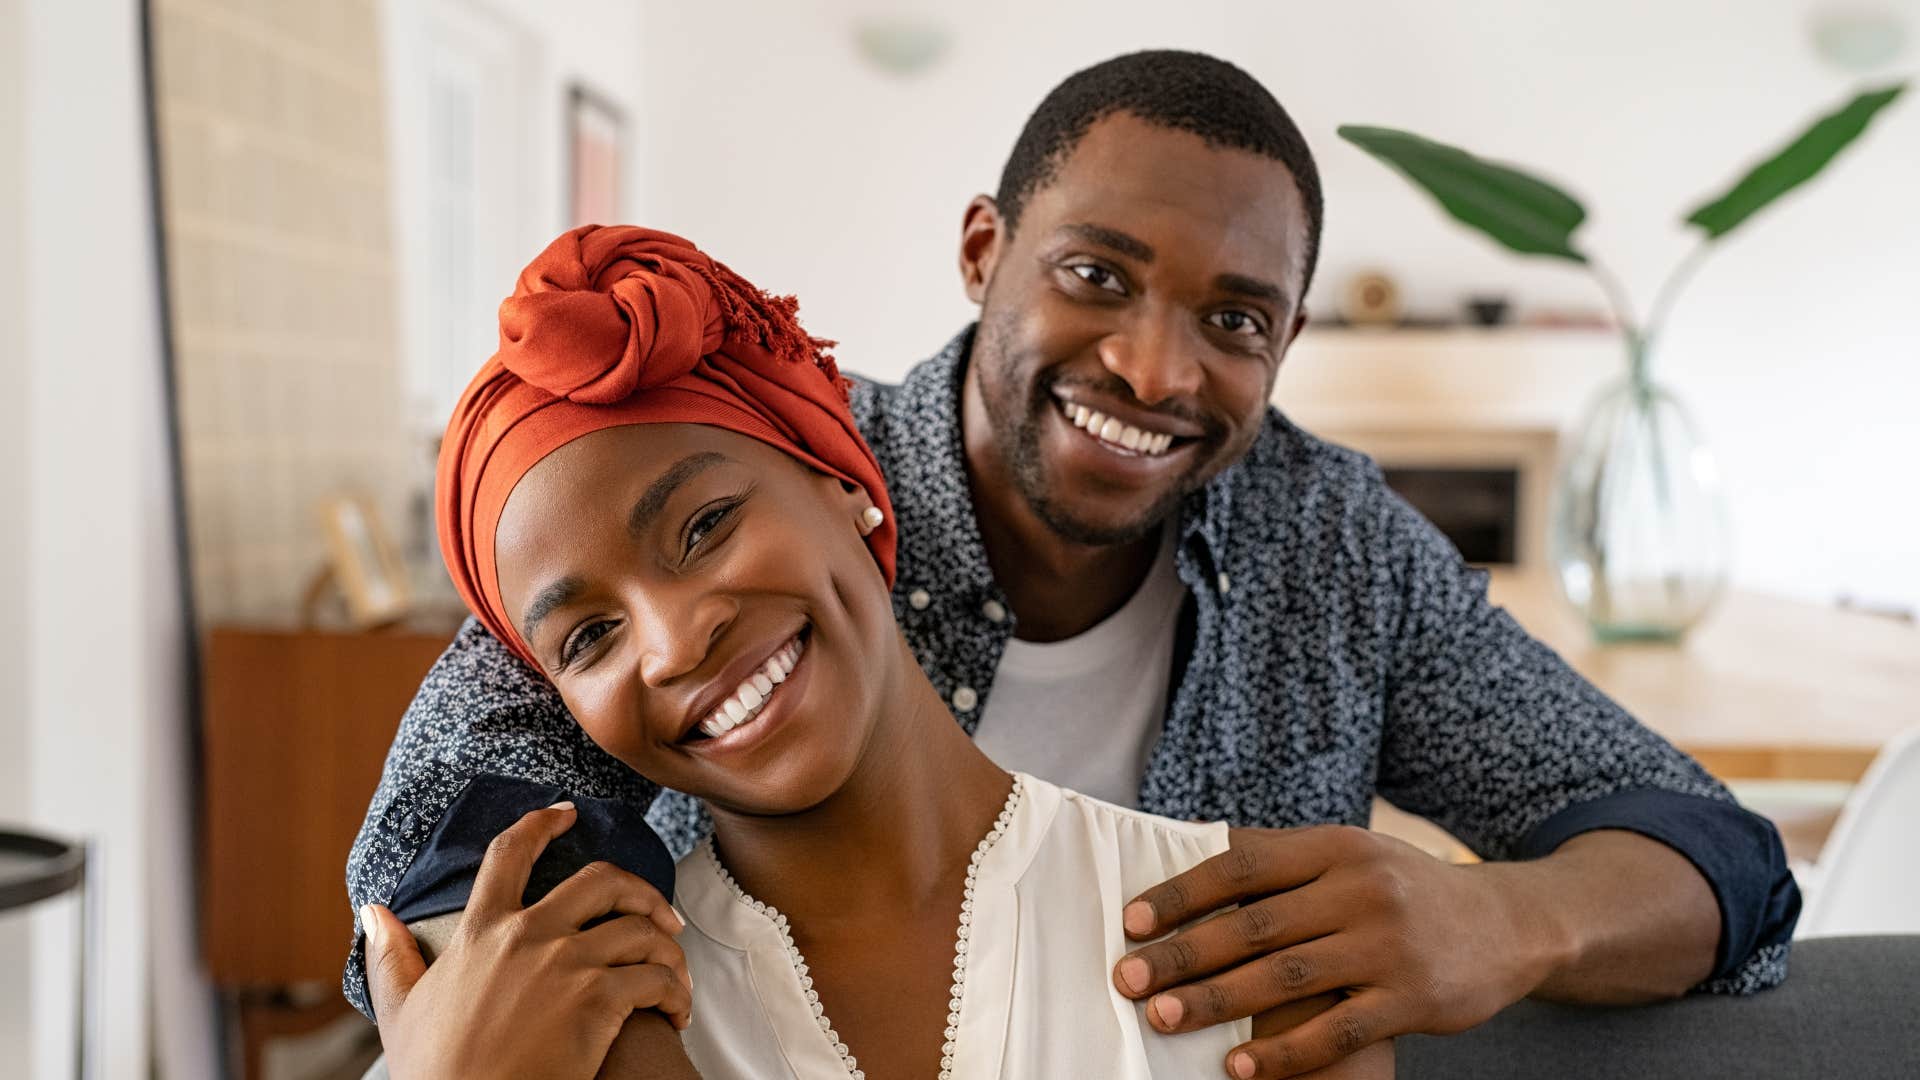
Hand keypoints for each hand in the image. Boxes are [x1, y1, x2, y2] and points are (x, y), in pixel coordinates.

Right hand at [364, 801, 693, 1079]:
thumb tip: (373, 912)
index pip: (509, 854)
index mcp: (480, 931)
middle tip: (660, 915)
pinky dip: (676, 992)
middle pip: (602, 879)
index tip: (566, 813)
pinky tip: (674, 1012)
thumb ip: (389, 957)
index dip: (540, 824)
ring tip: (673, 976)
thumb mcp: (402, 1011)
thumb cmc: (435, 1074)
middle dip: (640, 890)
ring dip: (668, 951)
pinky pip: (657, 978)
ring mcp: (567, 965)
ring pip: (642, 929)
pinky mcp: (598, 1001)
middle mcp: (527, 936)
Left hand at [1113, 825, 1564, 1078]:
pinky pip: (1335, 1032)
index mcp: (1337, 846)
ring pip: (1285, 979)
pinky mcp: (1411, 999)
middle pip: (1254, 926)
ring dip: (1217, 1002)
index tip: (1134, 921)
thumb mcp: (1354, 854)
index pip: (1243, 866)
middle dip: (1184, 955)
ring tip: (1165, 1018)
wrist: (1510, 924)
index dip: (1183, 893)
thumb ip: (1285, 859)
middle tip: (1129, 978)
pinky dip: (1282, 1053)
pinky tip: (1238, 1068)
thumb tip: (1194, 851)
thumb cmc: (1407, 889)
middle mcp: (1361, 890)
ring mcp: (1388, 946)